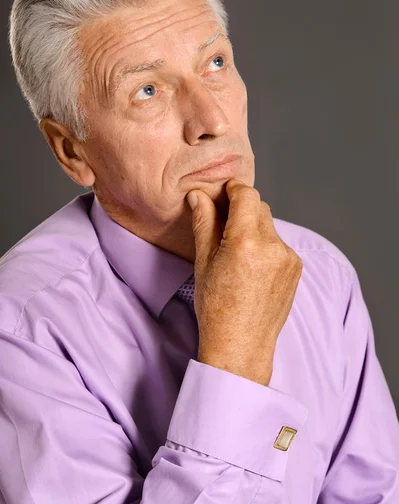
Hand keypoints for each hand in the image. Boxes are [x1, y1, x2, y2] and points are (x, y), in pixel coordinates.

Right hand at [187, 178, 302, 385]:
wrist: (241, 345)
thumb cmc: (216, 307)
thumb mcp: (203, 261)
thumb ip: (204, 222)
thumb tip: (198, 195)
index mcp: (246, 241)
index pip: (246, 194)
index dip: (232, 189)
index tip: (221, 193)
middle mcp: (273, 245)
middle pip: (259, 206)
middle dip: (241, 208)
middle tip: (222, 223)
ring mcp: (288, 257)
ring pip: (269, 225)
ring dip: (253, 227)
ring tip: (236, 251)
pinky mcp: (296, 268)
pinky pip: (279, 243)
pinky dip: (265, 244)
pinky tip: (251, 266)